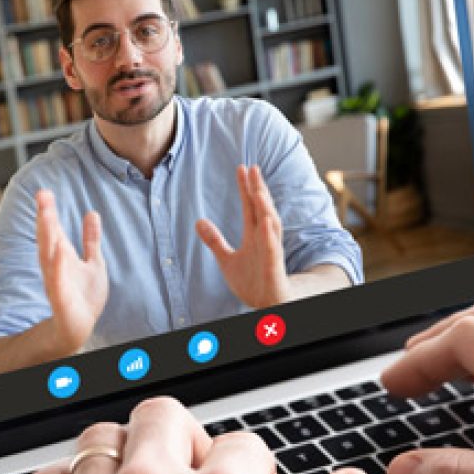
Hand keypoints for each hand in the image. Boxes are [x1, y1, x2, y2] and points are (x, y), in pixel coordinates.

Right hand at [36, 189, 107, 351]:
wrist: (79, 327)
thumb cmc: (84, 296)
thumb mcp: (93, 262)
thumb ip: (91, 239)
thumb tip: (92, 213)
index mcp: (62, 256)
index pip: (54, 229)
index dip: (48, 211)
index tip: (44, 191)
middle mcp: (56, 266)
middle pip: (48, 238)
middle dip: (45, 217)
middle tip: (42, 195)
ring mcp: (56, 282)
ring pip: (48, 256)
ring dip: (47, 236)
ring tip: (47, 216)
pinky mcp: (61, 299)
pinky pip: (57, 282)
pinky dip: (57, 267)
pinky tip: (58, 252)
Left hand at [196, 165, 291, 309]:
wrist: (266, 306)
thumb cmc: (252, 282)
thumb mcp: (227, 260)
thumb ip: (215, 241)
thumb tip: (199, 221)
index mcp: (254, 236)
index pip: (251, 207)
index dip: (246, 188)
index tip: (242, 168)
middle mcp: (265, 239)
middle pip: (262, 210)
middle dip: (258, 189)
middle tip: (253, 168)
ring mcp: (271, 252)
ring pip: (270, 225)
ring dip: (265, 207)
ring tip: (258, 190)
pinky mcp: (275, 267)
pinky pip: (273, 249)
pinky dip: (270, 236)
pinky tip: (267, 222)